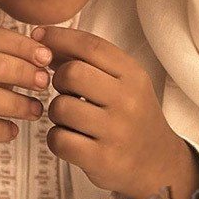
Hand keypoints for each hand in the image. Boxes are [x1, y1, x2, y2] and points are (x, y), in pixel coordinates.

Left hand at [31, 26, 188, 198]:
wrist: (158, 163)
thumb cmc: (132, 116)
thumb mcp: (123, 81)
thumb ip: (89, 61)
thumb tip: (46, 41)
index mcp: (133, 74)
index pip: (90, 46)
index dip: (59, 37)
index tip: (39, 36)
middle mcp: (127, 100)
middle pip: (72, 73)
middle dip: (59, 79)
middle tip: (67, 90)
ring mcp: (115, 131)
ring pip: (60, 108)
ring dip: (56, 112)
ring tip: (71, 117)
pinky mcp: (103, 160)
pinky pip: (59, 140)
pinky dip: (57, 138)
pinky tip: (71, 137)